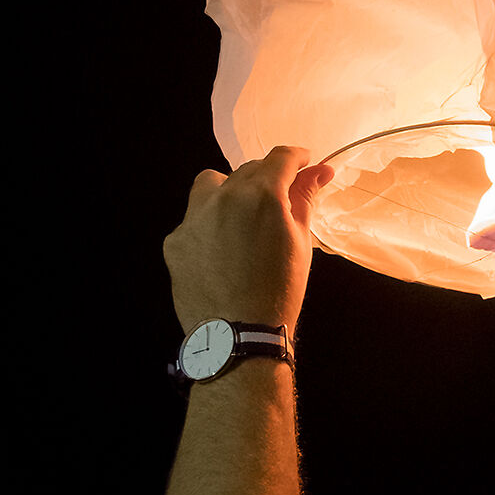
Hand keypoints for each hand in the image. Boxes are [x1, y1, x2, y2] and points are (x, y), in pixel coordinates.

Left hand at [163, 147, 333, 335]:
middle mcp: (224, 196)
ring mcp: (194, 218)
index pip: (281, 158)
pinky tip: (220, 252)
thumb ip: (305, 200)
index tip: (305, 164)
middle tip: (278, 202)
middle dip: (266, 179)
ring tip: (240, 219)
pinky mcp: (175, 241)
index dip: (297, 157)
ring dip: (228, 191)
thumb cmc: (280, 291)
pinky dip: (208, 226)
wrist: (238, 337)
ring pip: (211, 184)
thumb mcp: (300, 243)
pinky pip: (193, 220)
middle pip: (248, 169)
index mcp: (262, 194)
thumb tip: (319, 172)